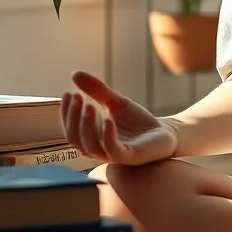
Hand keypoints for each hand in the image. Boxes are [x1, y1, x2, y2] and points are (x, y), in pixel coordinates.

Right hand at [62, 71, 178, 165]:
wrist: (165, 133)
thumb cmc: (138, 122)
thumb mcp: (116, 103)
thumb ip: (97, 91)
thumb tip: (74, 74)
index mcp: (92, 139)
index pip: (71, 130)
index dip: (67, 113)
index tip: (68, 93)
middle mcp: (98, 150)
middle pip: (77, 138)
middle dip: (74, 118)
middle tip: (77, 97)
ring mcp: (113, 155)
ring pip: (91, 145)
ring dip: (87, 125)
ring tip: (89, 106)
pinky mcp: (130, 157)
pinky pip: (114, 150)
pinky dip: (108, 136)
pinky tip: (108, 119)